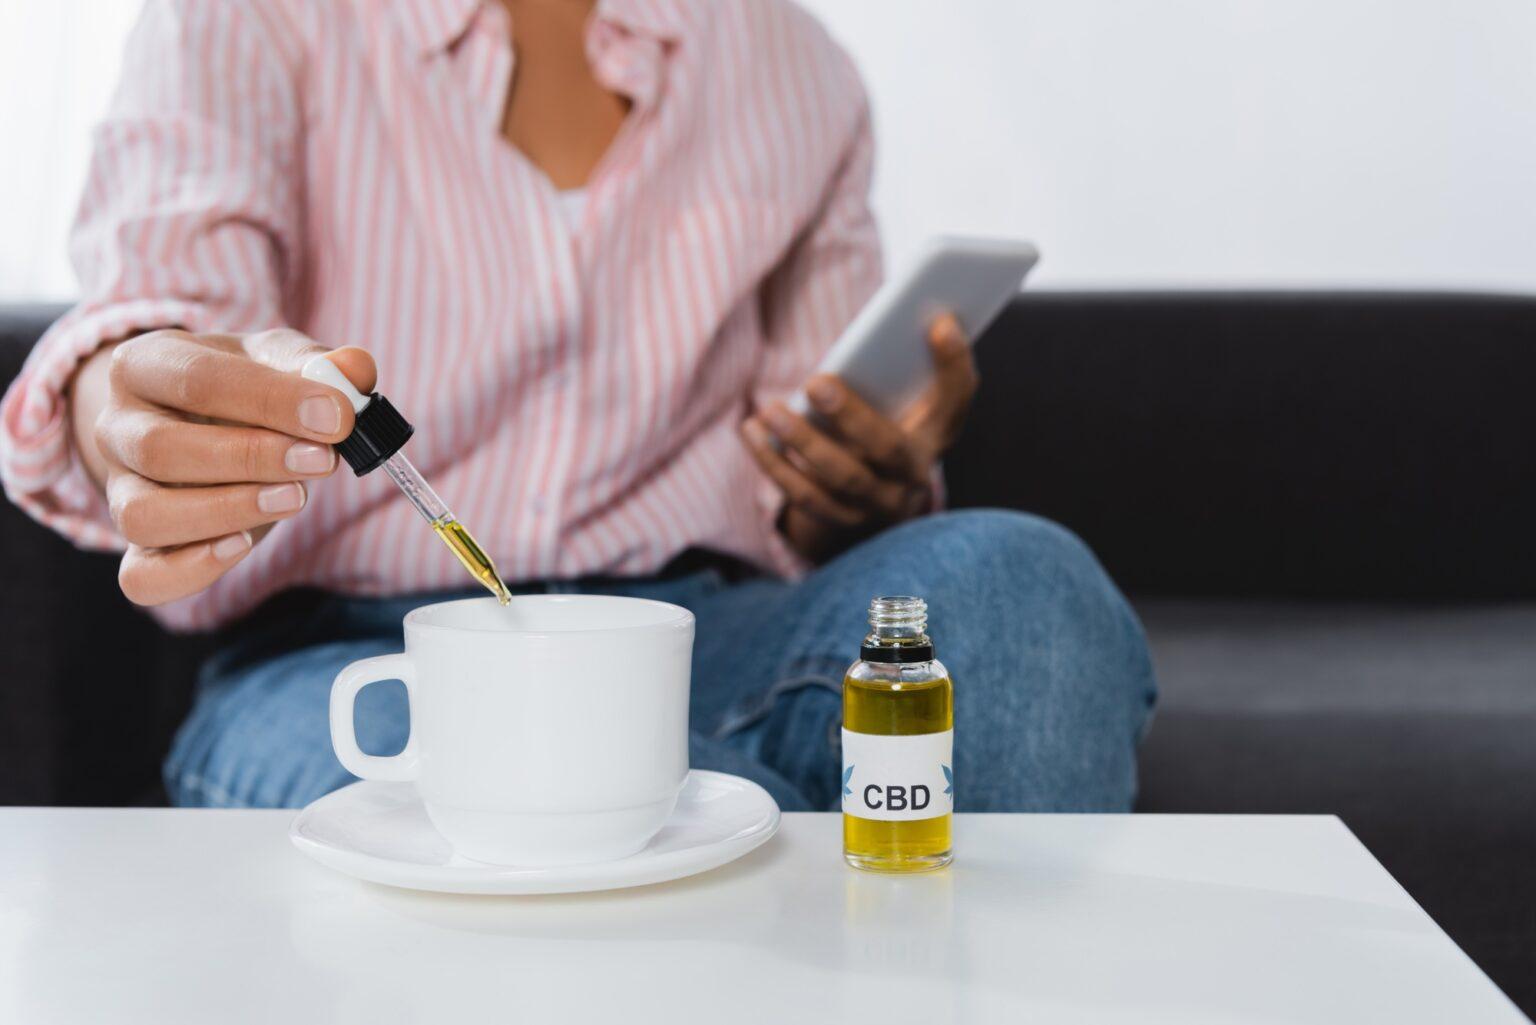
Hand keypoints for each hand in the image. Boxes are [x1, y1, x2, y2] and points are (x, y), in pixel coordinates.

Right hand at [71, 328, 375, 604]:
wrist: (203, 421)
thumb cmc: (243, 387)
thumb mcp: (279, 359)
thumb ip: (321, 364)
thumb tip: (355, 371)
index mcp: (145, 365)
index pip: (198, 379)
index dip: (272, 400)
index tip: (336, 418)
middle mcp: (117, 427)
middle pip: (161, 449)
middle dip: (252, 458)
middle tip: (322, 461)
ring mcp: (120, 490)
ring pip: (143, 516)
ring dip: (226, 512)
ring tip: (294, 498)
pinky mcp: (138, 546)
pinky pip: (142, 576)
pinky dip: (190, 569)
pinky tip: (242, 546)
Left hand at [741, 313, 978, 560]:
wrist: (877, 497)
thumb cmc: (884, 426)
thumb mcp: (902, 401)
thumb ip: (901, 367)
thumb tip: (902, 319)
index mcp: (937, 435)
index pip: (956, 400)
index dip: (954, 364)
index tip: (939, 323)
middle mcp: (915, 475)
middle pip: (889, 448)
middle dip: (851, 416)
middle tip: (815, 381)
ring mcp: (880, 504)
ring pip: (841, 478)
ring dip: (802, 442)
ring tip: (769, 411)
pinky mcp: (843, 521)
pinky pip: (804, 496)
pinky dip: (773, 463)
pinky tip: (751, 431)